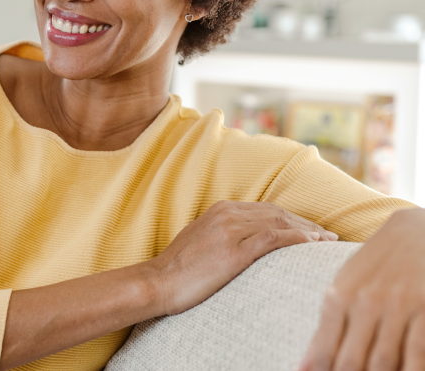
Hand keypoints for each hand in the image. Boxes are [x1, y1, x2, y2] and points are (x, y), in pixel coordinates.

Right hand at [149, 200, 337, 315]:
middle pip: (278, 213)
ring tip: (327, 242)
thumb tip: (248, 241)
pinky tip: (311, 245)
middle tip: (329, 236)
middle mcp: (228, 213)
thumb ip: (225, 232)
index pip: (267, 209)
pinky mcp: (233, 250)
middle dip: (306, 224)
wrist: (159, 280)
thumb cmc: (180, 267)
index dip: (294, 219)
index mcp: (221, 209)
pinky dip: (296, 239)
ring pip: (279, 223)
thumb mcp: (203, 239)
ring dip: (308, 231)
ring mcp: (231, 230)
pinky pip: (272, 239)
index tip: (313, 230)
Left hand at [300, 207, 424, 370]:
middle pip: (353, 361)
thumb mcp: (346, 284)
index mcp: (339, 295)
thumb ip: (330, 323)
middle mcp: (366, 302)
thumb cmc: (373, 263)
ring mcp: (399, 308)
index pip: (324, 348)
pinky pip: (417, 355)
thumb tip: (309, 365)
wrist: (414, 231)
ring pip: (385, 363)